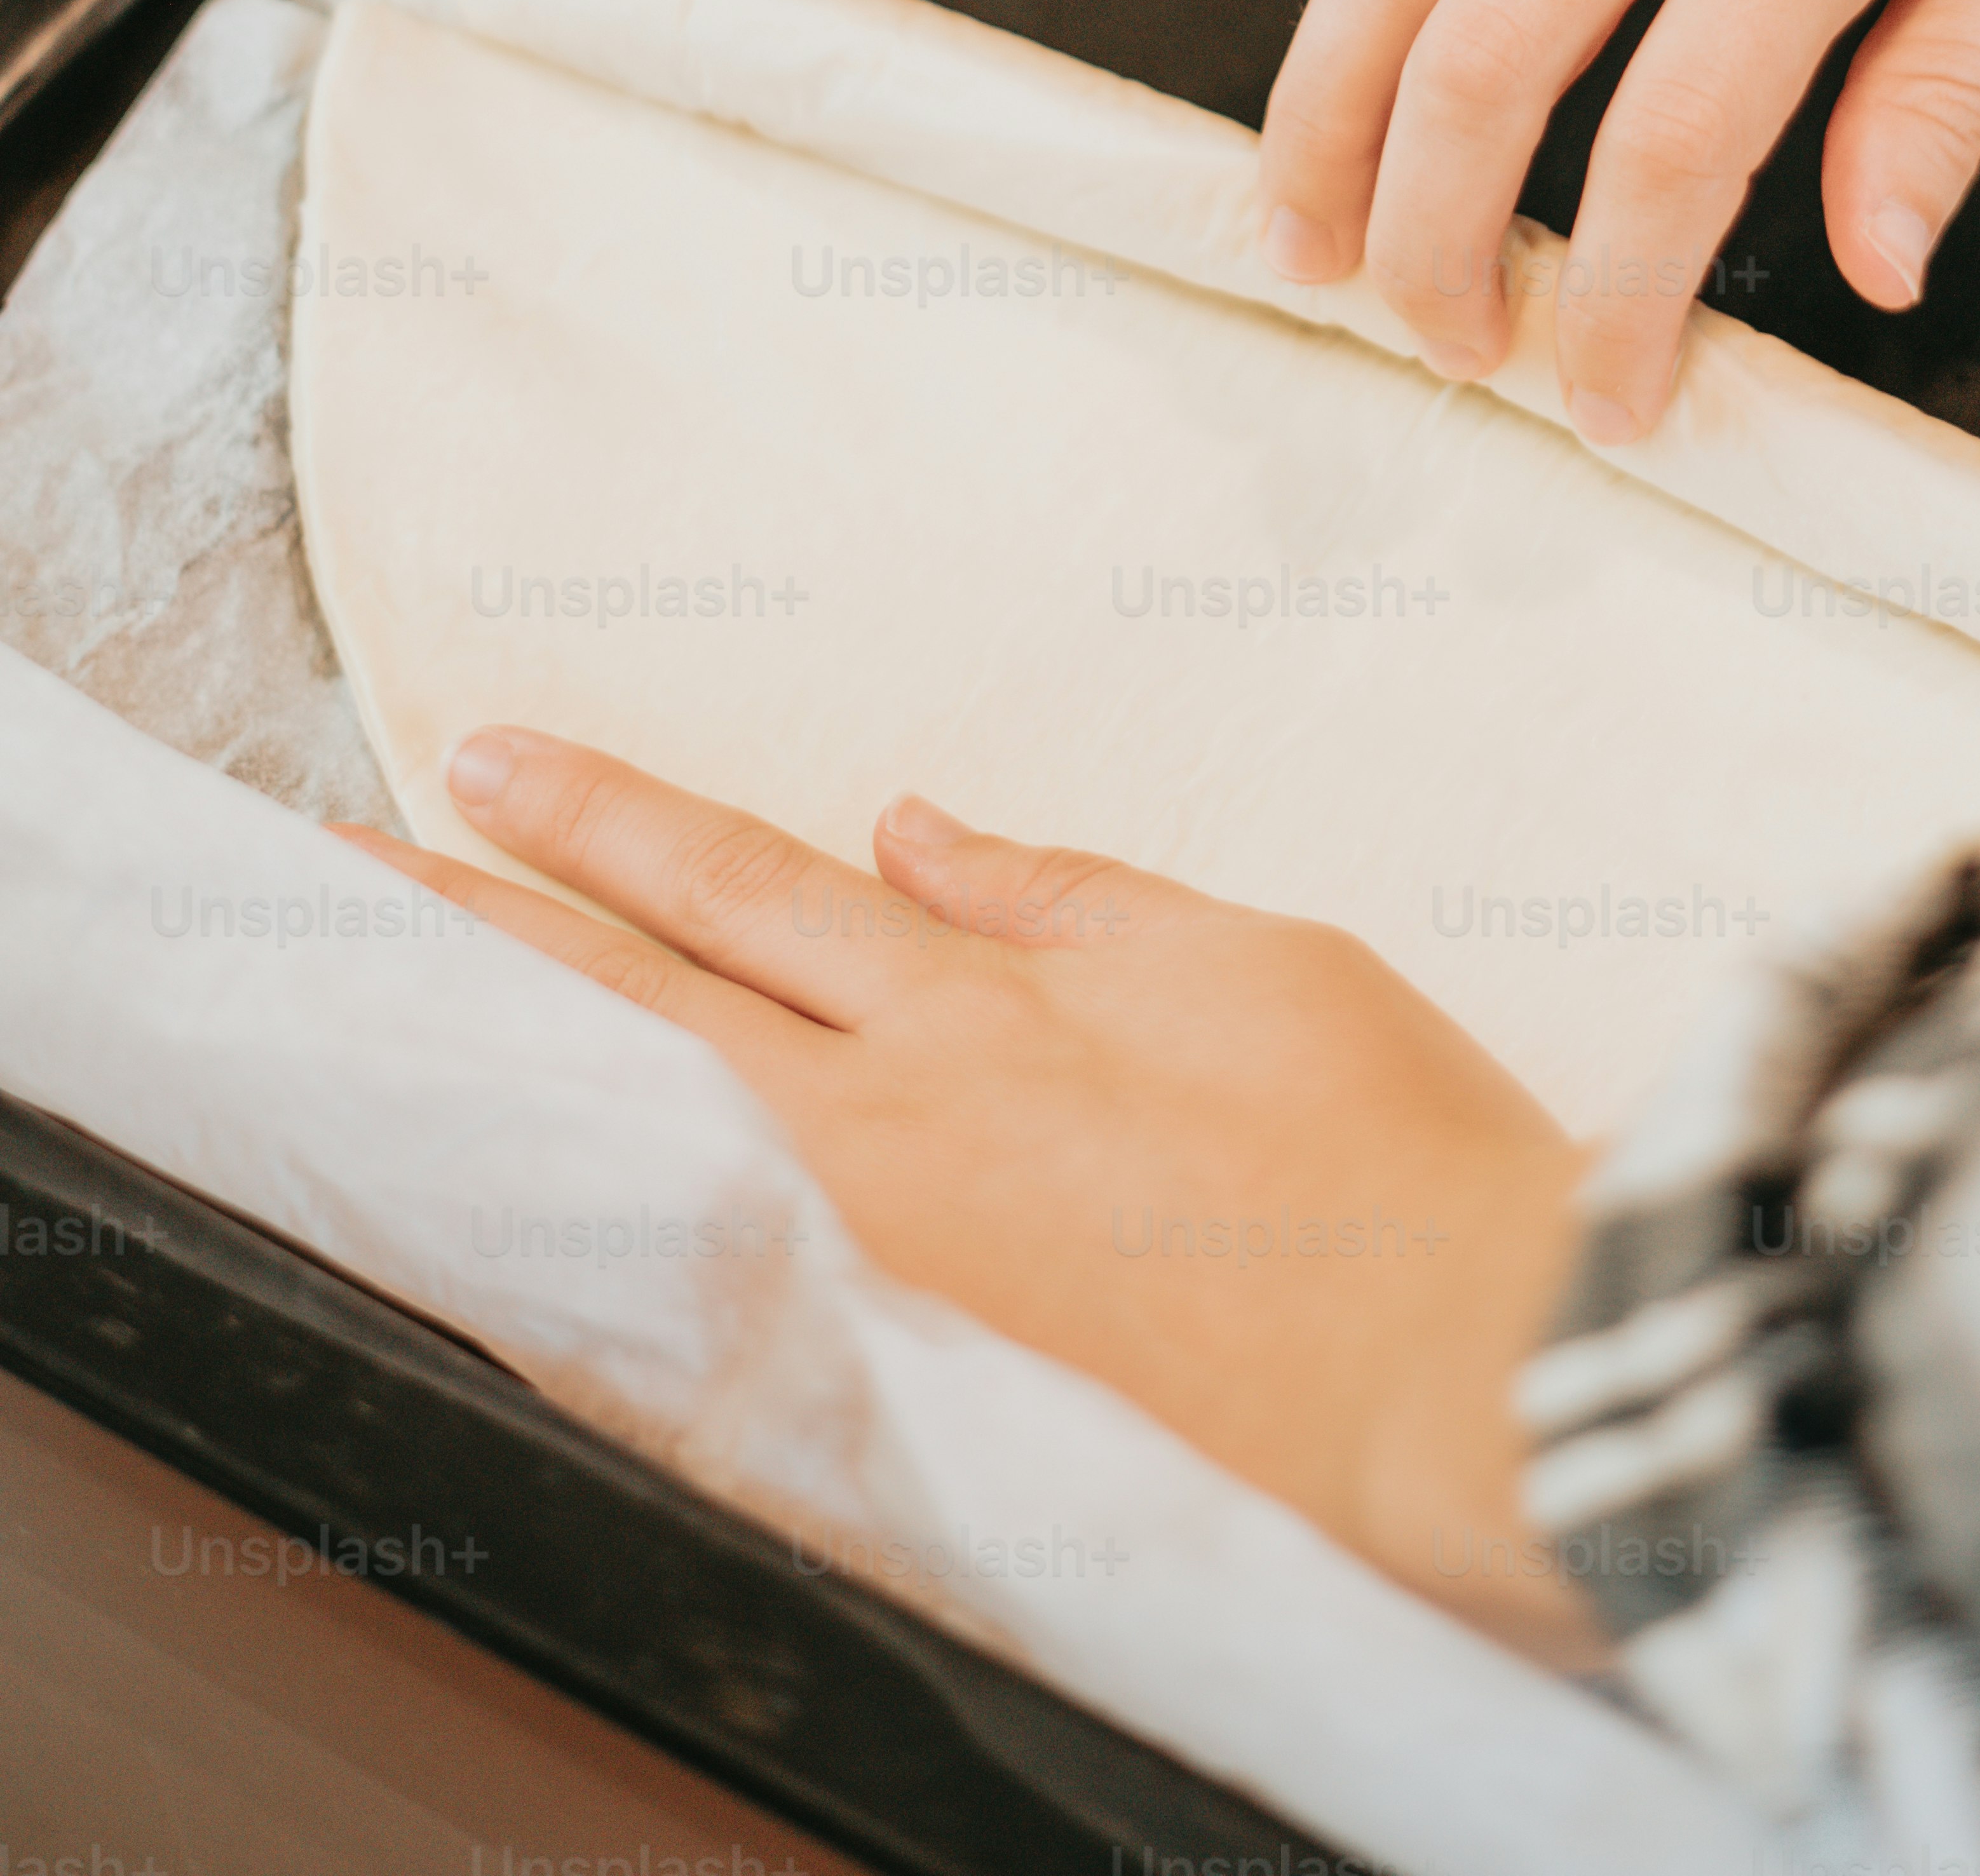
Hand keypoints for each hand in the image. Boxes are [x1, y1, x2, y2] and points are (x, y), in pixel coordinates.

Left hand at [346, 734, 1591, 1655]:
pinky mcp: (921, 1382)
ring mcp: (890, 1267)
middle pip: (645, 998)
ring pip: (653, 1133)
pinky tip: (535, 1233)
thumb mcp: (1245, 956)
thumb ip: (1063, 900)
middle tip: (353, 855)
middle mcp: (900, 1129)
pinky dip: (607, 1250)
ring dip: (522, 1059)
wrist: (1461, 1367)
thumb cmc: (1388, 1151)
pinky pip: (717, 1294)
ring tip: (406, 1009)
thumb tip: (910, 833)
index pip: (744, 886)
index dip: (612, 820)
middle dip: (492, 915)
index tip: (497, 761)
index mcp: (981, 1006)